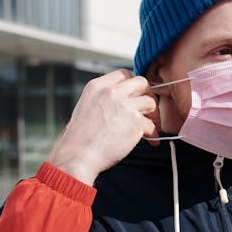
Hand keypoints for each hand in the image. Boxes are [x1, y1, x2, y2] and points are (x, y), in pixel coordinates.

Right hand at [48, 70, 158, 184]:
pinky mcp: (135, 122)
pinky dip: (153, 133)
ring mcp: (124, 105)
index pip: (123, 74)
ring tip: (151, 126)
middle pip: (141, 82)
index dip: (133, 85)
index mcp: (97, 86)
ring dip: (154, 115)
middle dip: (148, 94)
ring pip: (150, 101)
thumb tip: (124, 101)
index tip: (136, 95)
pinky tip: (150, 140)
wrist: (78, 156)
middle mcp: (111, 92)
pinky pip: (151, 125)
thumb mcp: (86, 107)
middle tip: (148, 108)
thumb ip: (104, 99)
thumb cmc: (80, 139)